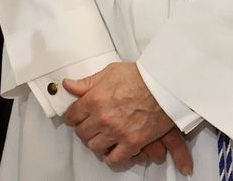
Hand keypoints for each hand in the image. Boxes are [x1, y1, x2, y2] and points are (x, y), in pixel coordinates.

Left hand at [63, 62, 185, 171]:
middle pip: (82, 133)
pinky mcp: (133, 143)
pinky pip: (115, 159)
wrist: (165, 86)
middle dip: (84, 129)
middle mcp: (103, 118)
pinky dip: (111, 157)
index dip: (72, 117)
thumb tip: (68, 85)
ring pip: (95, 147)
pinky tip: (112, 151)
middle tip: (90, 127)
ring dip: (96, 143)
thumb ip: (87, 82)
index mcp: (94, 99)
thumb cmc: (140, 77)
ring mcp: (117, 132)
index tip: (75, 118)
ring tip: (101, 138)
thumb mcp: (109, 73)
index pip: (72, 115)